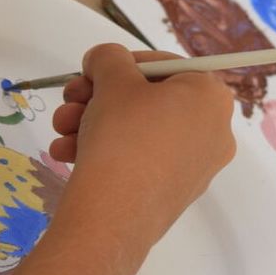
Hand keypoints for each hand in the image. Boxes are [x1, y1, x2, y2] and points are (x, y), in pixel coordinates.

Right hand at [50, 43, 235, 243]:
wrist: (112, 217)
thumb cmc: (123, 134)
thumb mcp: (113, 80)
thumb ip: (109, 57)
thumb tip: (106, 59)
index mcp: (211, 97)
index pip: (164, 65)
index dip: (121, 64)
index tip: (91, 72)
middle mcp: (213, 131)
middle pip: (148, 99)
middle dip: (100, 97)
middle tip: (71, 99)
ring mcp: (196, 166)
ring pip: (138, 130)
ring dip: (93, 123)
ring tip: (61, 130)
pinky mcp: (173, 192)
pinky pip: (140, 158)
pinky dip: (106, 150)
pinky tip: (68, 154)